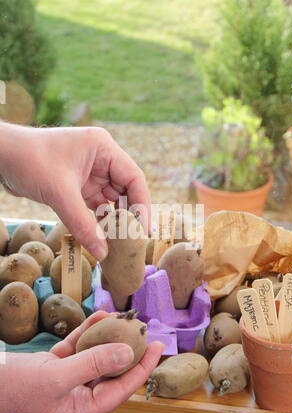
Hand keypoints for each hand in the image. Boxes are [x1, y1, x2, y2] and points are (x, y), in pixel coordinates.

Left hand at [0, 123, 150, 259]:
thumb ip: (83, 224)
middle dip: (128, 216)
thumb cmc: (28, 160)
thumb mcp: (59, 193)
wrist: (0, 156)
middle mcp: (100, 159)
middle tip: (132, 242)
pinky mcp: (76, 185)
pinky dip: (98, 221)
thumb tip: (102, 252)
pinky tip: (101, 237)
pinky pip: (94, 206)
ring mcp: (88, 172)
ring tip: (118, 243)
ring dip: (113, 221)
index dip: (142, 205)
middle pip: (124, 190)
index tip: (143, 231)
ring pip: (110, 200)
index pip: (133, 178)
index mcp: (103, 148)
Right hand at [0, 311, 162, 412]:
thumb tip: (126, 354)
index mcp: (81, 410)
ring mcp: (64, 381)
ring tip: (120, 318)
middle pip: (110, 371)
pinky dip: (86, 333)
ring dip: (106, 337)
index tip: (157, 347)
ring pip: (93, 356)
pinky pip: (75, 348)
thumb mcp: (57, 378)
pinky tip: (98, 318)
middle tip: (141, 329)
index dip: (142, 368)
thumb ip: (93, 364)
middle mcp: (76, 396)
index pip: (121, 388)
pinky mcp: (52, 366)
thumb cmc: (14, 392)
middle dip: (126, 349)